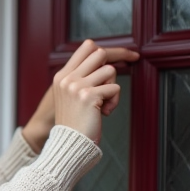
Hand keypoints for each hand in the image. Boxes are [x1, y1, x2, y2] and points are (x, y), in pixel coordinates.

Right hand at [22, 40, 138, 151]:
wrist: (69, 143)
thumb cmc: (75, 120)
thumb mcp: (71, 95)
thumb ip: (81, 76)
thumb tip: (103, 58)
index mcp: (62, 76)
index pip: (87, 47)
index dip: (109, 49)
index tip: (127, 55)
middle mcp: (67, 78)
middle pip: (100, 53)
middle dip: (111, 69)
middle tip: (110, 85)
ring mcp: (76, 86)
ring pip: (110, 70)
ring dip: (112, 87)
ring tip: (103, 103)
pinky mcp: (88, 96)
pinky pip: (115, 89)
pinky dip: (114, 102)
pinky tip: (103, 112)